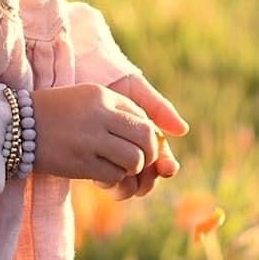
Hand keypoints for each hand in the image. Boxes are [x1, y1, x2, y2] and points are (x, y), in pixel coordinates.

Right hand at [30, 82, 163, 182]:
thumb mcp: (85, 99)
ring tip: (117, 167)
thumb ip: (114, 111)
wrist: (15, 126)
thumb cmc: (52, 113)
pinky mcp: (81, 162)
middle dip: (149, 154)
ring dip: (130, 168)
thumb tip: (148, 133)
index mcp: (103, 95)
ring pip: (133, 159)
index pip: (143, 115)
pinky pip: (113, 175)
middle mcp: (101, 114)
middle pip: (145, 137)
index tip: (140, 144)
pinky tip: (100, 175)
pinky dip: (112, 179)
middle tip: (139, 162)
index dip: (148, 134)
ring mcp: (91, 138)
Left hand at [93, 73, 186, 200]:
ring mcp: (111, 155)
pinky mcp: (91, 159)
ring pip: (130, 182)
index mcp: (143, 131)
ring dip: (131, 186)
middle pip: (147, 173)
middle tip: (145, 182)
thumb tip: (183, 130)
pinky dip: (110, 184)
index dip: (165, 164)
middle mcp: (130, 146)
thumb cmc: (108, 79)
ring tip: (124, 180)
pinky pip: (106, 180)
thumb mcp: (134, 89)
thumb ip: (158, 107)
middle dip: (149, 180)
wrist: (75, 74)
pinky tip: (105, 182)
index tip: (167, 169)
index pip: (160, 155)